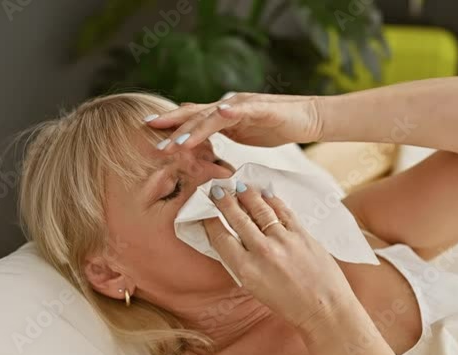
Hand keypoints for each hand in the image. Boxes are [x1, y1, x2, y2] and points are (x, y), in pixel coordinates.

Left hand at [146, 93, 323, 151]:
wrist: (309, 117)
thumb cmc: (278, 126)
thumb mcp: (244, 133)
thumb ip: (223, 135)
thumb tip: (203, 146)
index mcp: (223, 113)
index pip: (191, 117)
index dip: (170, 123)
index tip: (148, 131)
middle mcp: (229, 105)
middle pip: (196, 115)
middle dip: (173, 127)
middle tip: (153, 140)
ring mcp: (245, 105)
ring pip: (214, 116)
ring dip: (195, 128)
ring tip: (179, 142)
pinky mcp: (263, 109)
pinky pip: (244, 110)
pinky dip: (231, 111)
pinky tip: (220, 113)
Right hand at [202, 182, 358, 335]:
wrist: (325, 310)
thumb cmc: (290, 306)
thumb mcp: (256, 290)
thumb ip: (244, 265)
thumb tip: (234, 242)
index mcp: (247, 270)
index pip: (221, 238)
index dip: (210, 222)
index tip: (205, 212)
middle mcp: (263, 252)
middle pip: (237, 218)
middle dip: (224, 201)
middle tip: (216, 190)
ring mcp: (284, 240)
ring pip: (259, 209)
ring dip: (246, 195)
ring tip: (237, 186)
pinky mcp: (302, 234)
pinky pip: (283, 211)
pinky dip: (272, 200)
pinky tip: (264, 194)